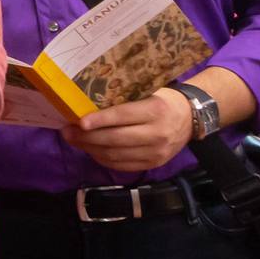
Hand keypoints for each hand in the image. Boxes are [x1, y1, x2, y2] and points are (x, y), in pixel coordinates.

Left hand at [66, 88, 193, 172]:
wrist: (192, 118)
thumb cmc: (163, 100)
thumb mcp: (148, 92)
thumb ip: (123, 99)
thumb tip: (86, 103)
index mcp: (155, 111)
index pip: (122, 116)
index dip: (99, 120)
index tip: (79, 122)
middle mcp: (157, 133)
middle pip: (114, 139)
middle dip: (86, 137)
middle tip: (67, 131)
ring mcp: (156, 152)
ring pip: (115, 155)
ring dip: (90, 149)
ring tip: (74, 140)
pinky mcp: (154, 164)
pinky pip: (122, 165)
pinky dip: (102, 159)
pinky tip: (91, 150)